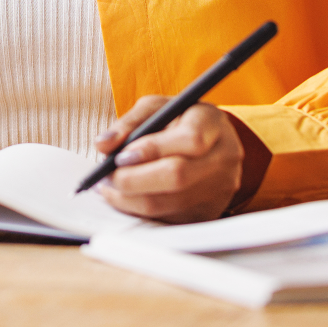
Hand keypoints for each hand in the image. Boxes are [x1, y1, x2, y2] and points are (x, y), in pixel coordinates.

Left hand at [92, 96, 264, 222]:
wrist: (212, 142)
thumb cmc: (179, 121)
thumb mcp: (156, 108)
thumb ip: (129, 123)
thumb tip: (103, 145)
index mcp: (212, 123)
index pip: (190, 140)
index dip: (152, 150)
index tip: (121, 156)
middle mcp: (223, 157)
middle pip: (178, 176)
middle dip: (133, 179)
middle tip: (106, 177)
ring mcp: (219, 188)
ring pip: (169, 203)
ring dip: (130, 199)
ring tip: (107, 187)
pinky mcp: (209, 212)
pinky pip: (169, 218)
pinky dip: (140, 211)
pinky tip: (125, 198)